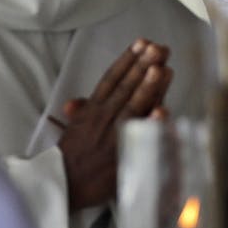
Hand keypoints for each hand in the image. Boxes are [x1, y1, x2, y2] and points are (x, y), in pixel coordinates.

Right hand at [57, 39, 173, 210]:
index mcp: (93, 109)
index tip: (141, 42)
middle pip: (126, 87)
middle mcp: (104, 118)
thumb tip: (73, 102)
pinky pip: (139, 137)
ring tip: (161, 68)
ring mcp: (114, 135)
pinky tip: (163, 111)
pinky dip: (150, 124)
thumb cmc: (72, 155)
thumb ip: (81, 111)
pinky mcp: (122, 154)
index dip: (126, 59)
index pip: (111, 78)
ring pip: (133, 107)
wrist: (64, 185)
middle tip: (158, 48)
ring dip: (148, 87)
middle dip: (142, 66)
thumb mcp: (73, 127)